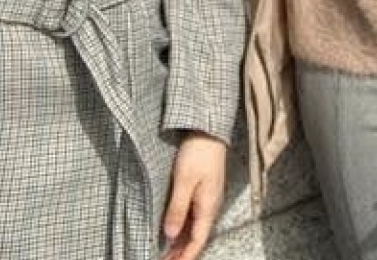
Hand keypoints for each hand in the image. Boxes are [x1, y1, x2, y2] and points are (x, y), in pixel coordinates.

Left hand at [160, 133, 226, 259]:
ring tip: (166, 252)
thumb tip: (169, 235)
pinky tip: (173, 230)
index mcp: (208, 207)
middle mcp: (210, 206)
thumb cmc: (198, 152)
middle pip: (196, 238)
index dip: (184, 257)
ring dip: (181, 243)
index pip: (197, 242)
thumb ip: (177, 209)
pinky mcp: (203, 191)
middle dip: (181, 253)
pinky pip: (193, 217)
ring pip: (194, 229)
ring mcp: (207, 199)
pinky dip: (183, 229)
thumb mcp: (184, 181)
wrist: (209, 130)